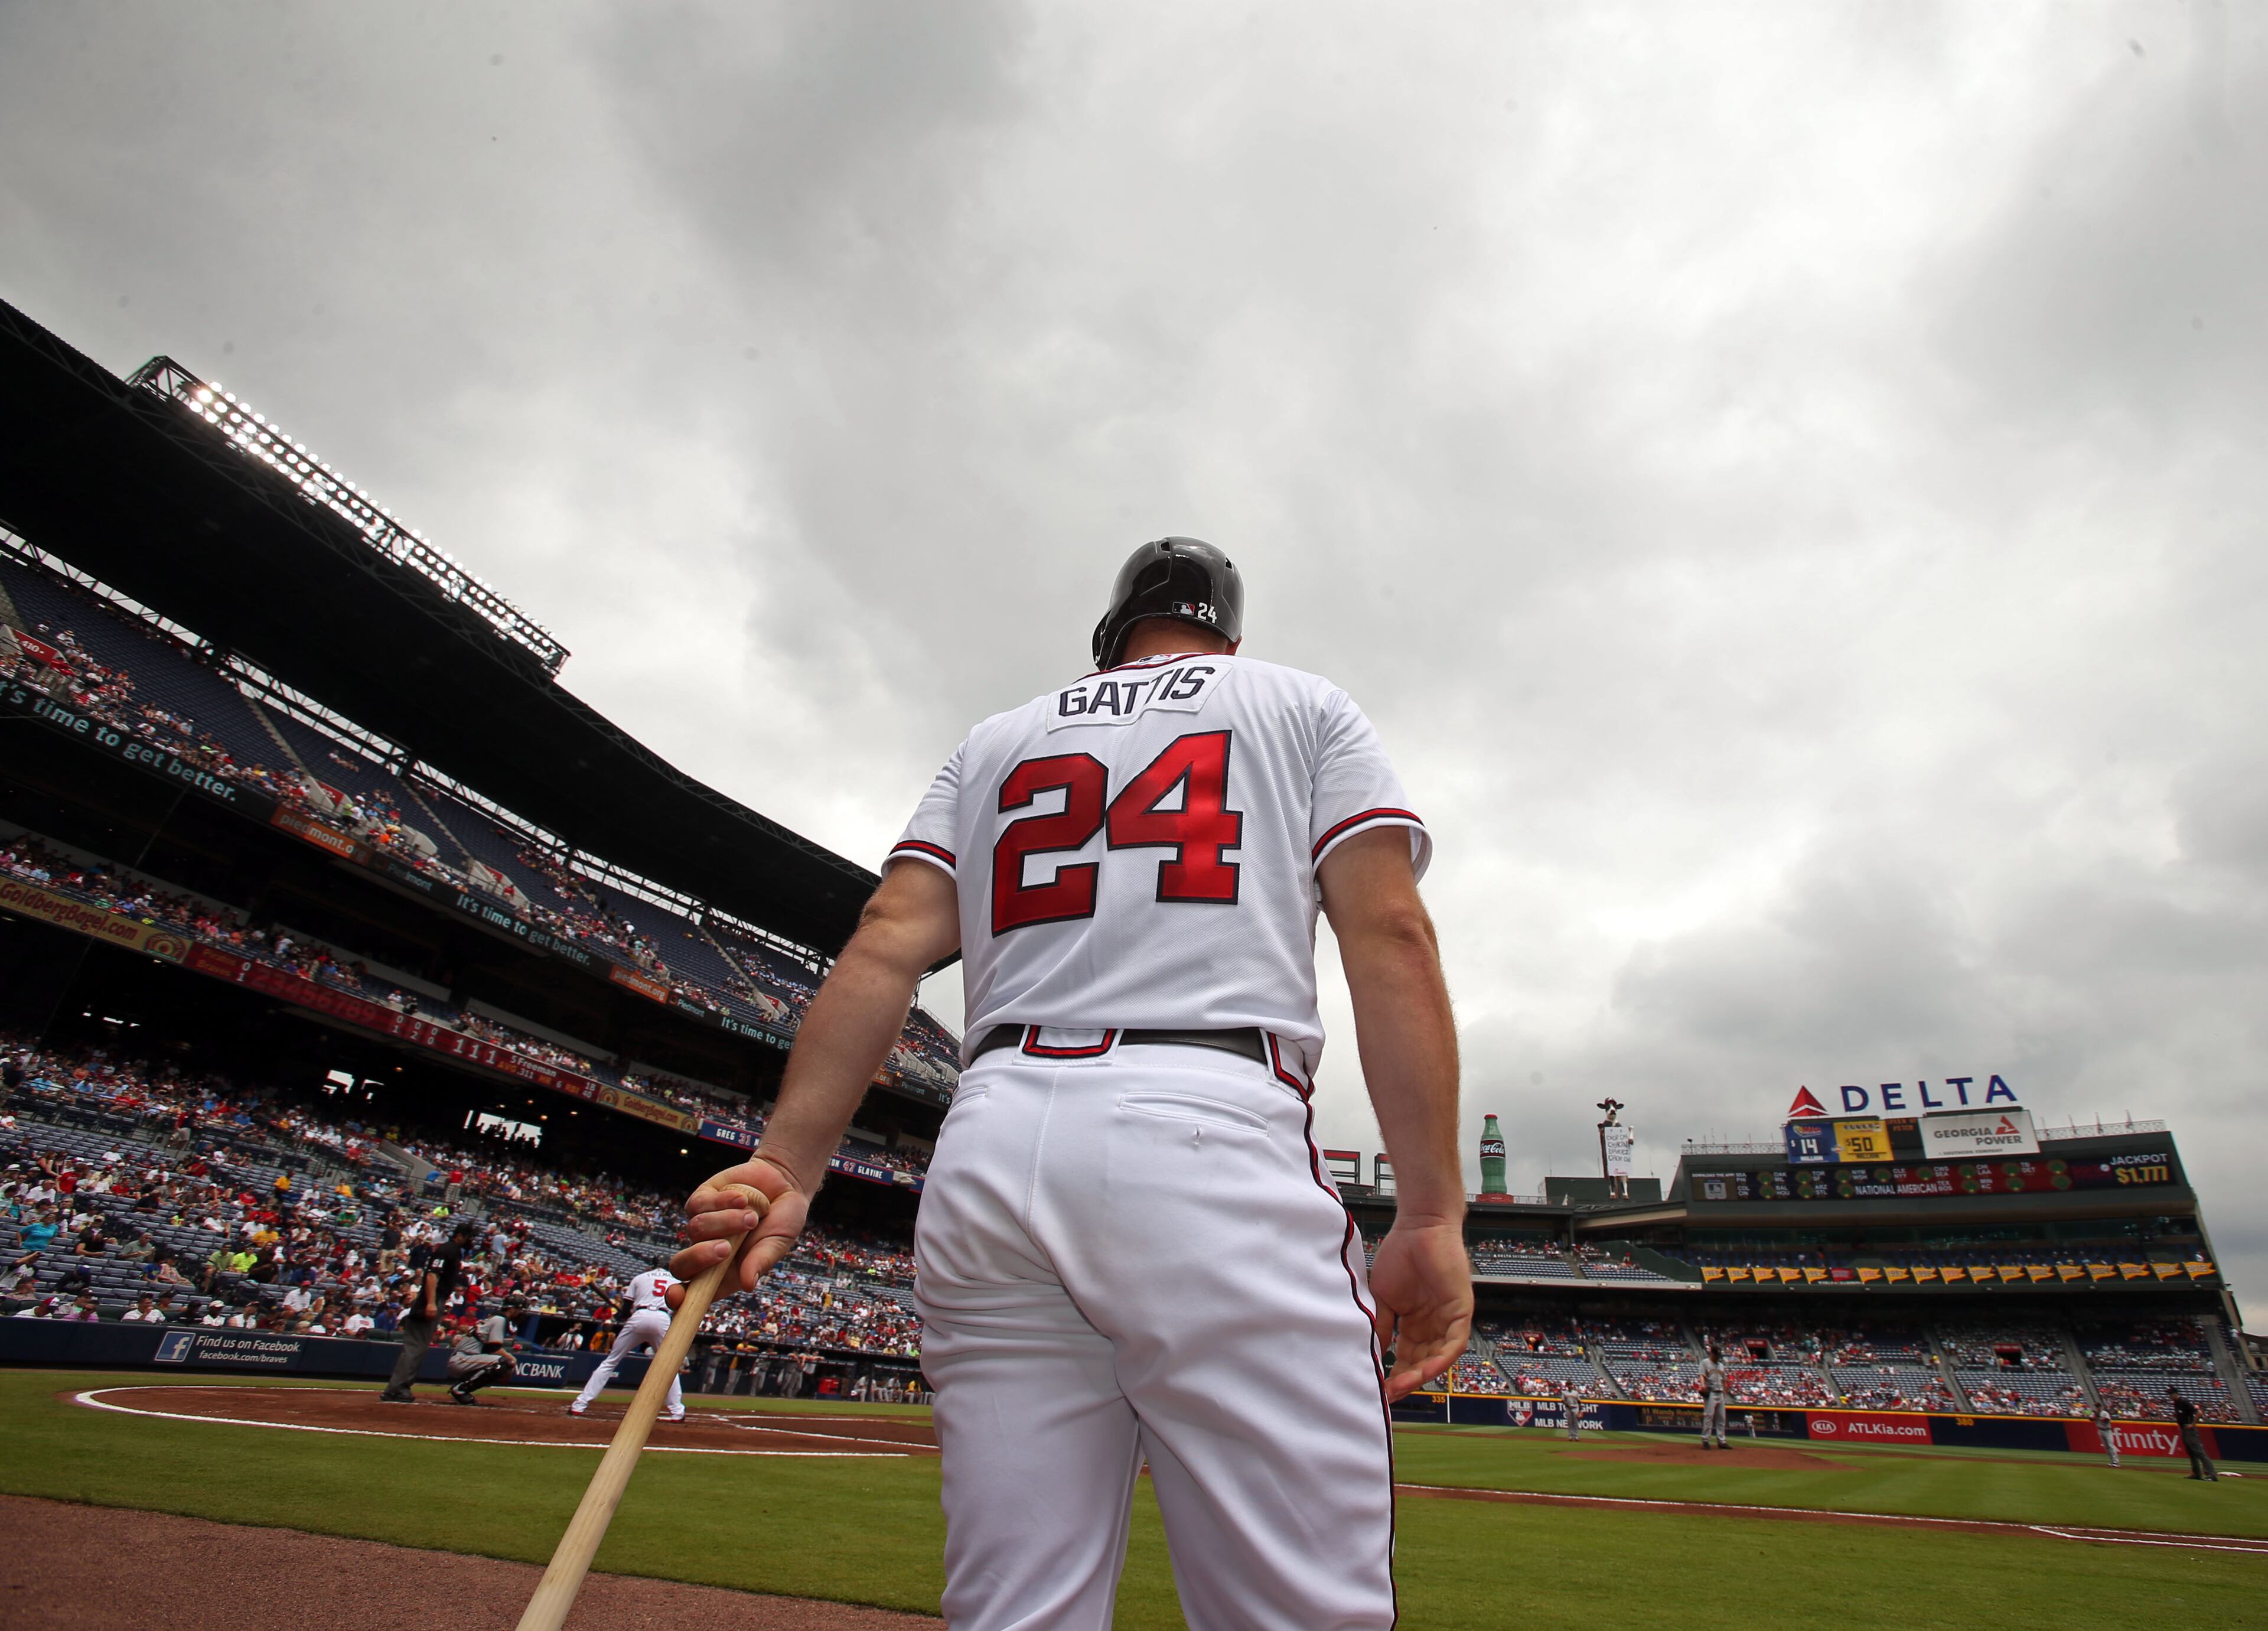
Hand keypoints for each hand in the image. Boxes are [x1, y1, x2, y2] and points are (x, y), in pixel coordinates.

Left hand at [667, 1157, 806, 1302]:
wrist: (783, 1183)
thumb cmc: (782, 1221)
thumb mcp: (777, 1243)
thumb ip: (761, 1261)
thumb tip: (748, 1285)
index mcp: (723, 1273)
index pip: (692, 1293)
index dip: (679, 1298)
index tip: (676, 1296)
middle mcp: (707, 1252)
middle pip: (681, 1265)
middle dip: (699, 1257)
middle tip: (726, 1249)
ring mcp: (701, 1225)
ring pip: (695, 1228)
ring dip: (727, 1222)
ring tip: (752, 1217)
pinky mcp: (701, 1200)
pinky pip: (699, 1204)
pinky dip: (724, 1201)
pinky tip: (743, 1199)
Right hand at [1366, 1219, 1470, 1401]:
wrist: (1419, 1227)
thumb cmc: (1401, 1254)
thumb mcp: (1384, 1298)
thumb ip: (1380, 1326)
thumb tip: (1372, 1354)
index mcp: (1414, 1322)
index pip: (1406, 1356)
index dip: (1393, 1372)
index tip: (1378, 1387)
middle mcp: (1433, 1325)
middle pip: (1422, 1361)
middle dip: (1406, 1379)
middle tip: (1388, 1394)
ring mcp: (1447, 1319)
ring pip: (1438, 1358)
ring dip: (1421, 1374)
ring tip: (1402, 1386)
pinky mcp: (1461, 1311)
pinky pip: (1455, 1343)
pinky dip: (1441, 1359)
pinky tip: (1426, 1369)